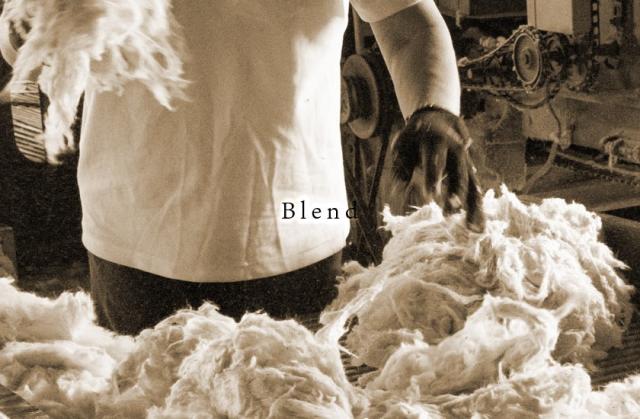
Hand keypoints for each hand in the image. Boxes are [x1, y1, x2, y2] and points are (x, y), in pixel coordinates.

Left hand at [391, 106, 484, 229]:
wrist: (438, 118)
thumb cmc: (414, 137)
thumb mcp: (402, 146)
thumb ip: (400, 168)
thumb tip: (398, 193)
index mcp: (436, 140)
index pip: (435, 161)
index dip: (433, 178)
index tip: (430, 195)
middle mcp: (456, 150)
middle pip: (459, 173)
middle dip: (456, 193)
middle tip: (451, 212)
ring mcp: (466, 161)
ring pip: (473, 185)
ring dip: (473, 207)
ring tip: (473, 229)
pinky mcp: (470, 171)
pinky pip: (476, 191)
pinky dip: (477, 209)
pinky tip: (479, 227)